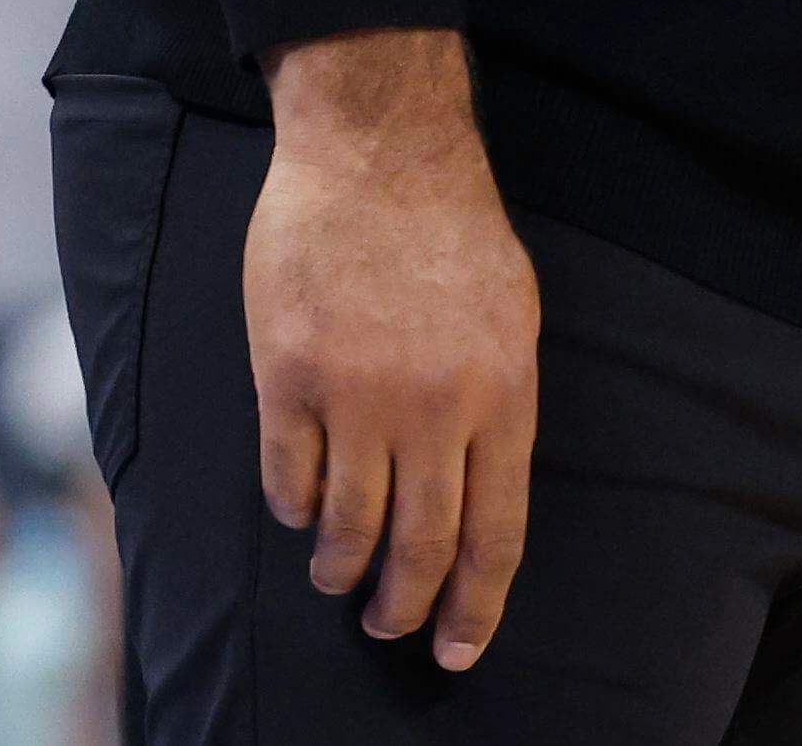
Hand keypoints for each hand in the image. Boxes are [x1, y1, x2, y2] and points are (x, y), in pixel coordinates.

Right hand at [250, 31, 539, 670]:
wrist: (380, 154)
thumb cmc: (454, 233)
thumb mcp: (512, 317)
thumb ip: (497, 404)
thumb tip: (479, 488)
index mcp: (502, 393)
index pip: (496, 530)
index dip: (478, 601)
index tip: (461, 648)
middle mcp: (435, 407)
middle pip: (422, 545)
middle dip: (406, 606)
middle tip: (390, 626)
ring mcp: (358, 395)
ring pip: (347, 524)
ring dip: (341, 565)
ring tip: (338, 576)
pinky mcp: (289, 377)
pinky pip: (289, 477)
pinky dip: (295, 506)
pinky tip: (301, 509)